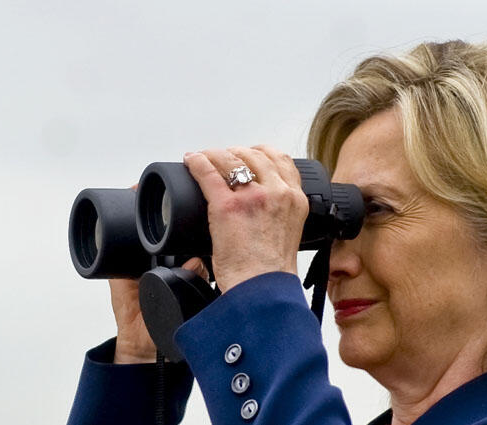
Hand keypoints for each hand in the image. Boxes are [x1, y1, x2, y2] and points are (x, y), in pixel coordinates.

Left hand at [183, 145, 308, 292]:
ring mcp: (253, 197)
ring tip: (204, 158)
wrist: (263, 289)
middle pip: (254, 155)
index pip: (281, 159)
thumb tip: (262, 213)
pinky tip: (190, 161)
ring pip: (231, 159)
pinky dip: (197, 162)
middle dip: (235, 153)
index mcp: (296, 200)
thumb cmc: (272, 272)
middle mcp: (278, 193)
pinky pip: (208, 172)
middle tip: (222, 160)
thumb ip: (280, 216)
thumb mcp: (289, 234)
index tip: (248, 157)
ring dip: (215, 154)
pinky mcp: (227, 206)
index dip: (261, 153)